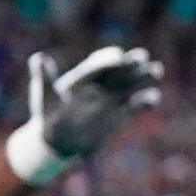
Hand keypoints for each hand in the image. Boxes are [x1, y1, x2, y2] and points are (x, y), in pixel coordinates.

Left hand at [9, 45, 162, 184]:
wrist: (57, 139)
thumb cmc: (47, 114)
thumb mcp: (43, 94)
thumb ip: (43, 76)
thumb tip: (38, 58)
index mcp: (83, 77)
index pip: (99, 65)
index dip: (109, 58)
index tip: (118, 55)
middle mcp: (100, 85)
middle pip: (119, 71)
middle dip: (131, 63)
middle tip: (143, 56)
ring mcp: (111, 100)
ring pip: (131, 85)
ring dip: (143, 76)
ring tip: (157, 70)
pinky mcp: (118, 115)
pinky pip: (135, 106)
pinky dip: (145, 102)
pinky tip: (153, 98)